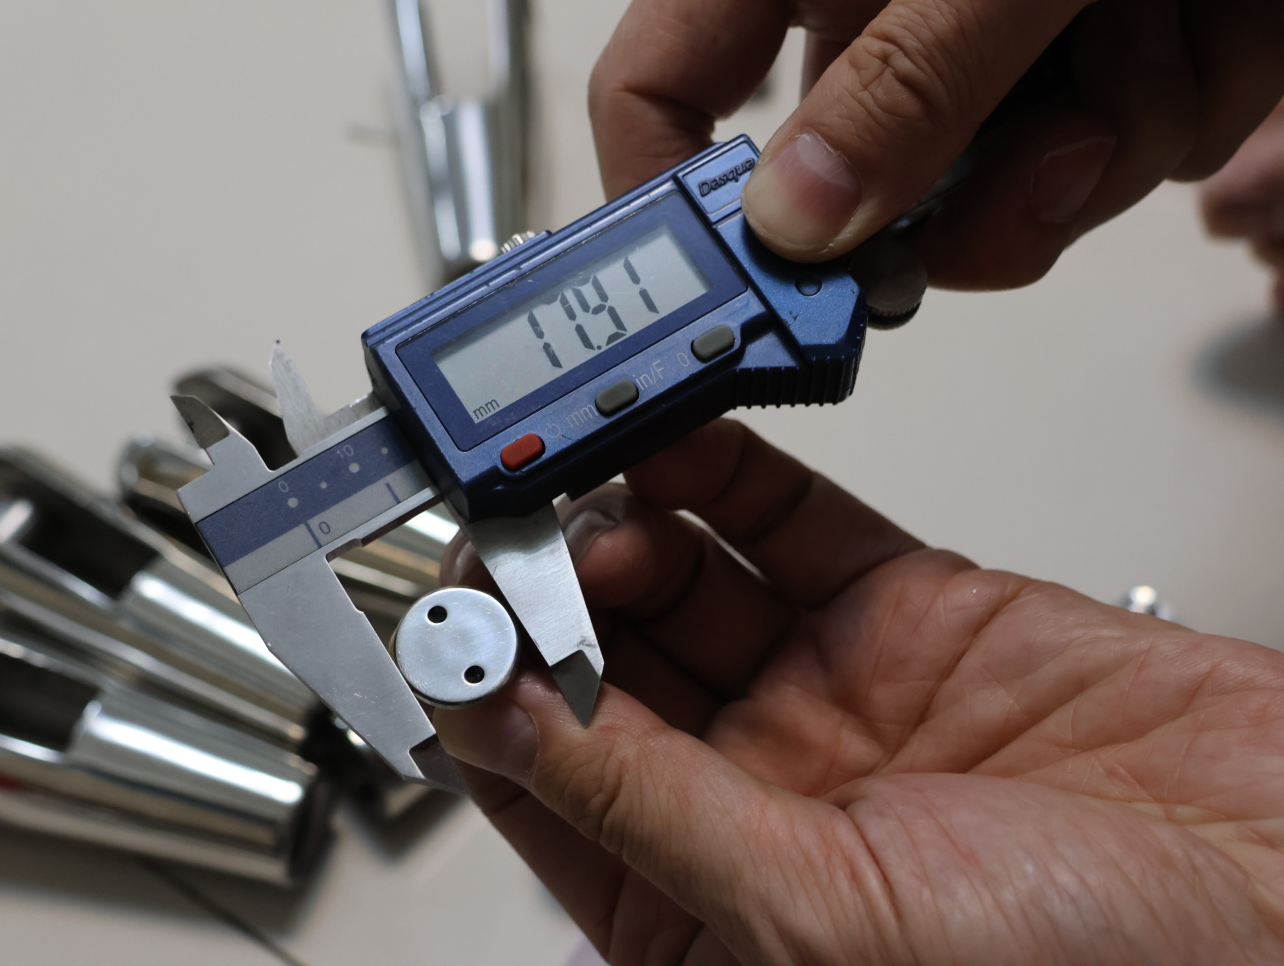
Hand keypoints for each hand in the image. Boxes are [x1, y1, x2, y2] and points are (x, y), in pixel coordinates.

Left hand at [435, 420, 1283, 963]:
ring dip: (620, 520)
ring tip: (583, 472)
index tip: (445, 610)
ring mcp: (828, 698)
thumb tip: (487, 714)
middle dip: (545, 588)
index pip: (541, 784)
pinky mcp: (908, 618)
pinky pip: (787, 527)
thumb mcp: (815, 919)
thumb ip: (641, 806)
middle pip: (599, 668)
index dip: (479, 691)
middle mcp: (754, 803)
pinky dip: (724, 475)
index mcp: (702, 912)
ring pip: (682, 583)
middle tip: (512, 517)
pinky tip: (674, 436)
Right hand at [590, 0, 1283, 288]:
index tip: (729, 296)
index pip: (658, 81)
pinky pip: (1103, 165)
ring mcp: (988, 42)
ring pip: (993, 196)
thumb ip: (907, 75)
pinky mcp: (1085, 69)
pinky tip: (1212, 7)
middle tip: (1034, 169)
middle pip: (847, 183)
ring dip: (1106, 143)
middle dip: (964, 198)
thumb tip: (792, 221)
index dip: (666, 195)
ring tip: (1160, 23)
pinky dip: (1179, 108)